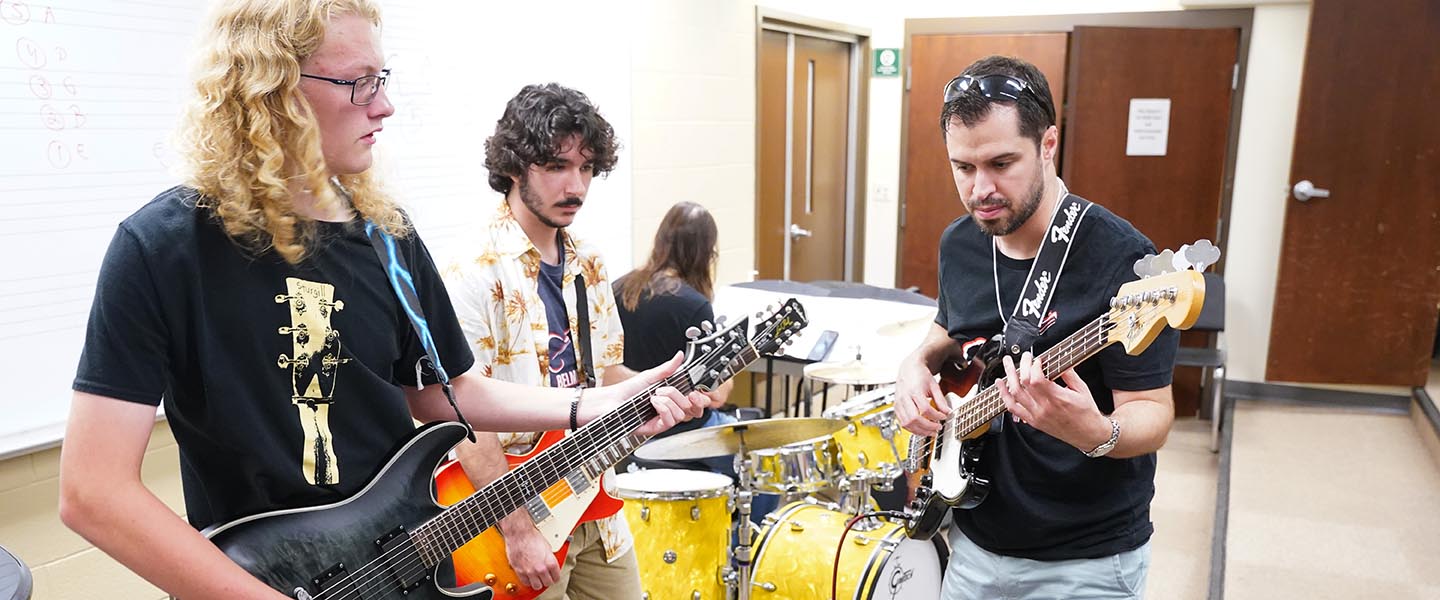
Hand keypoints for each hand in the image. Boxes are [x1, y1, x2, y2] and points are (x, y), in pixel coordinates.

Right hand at [501, 518, 559, 590]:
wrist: (519, 534)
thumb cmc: (532, 537)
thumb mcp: (547, 547)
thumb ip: (550, 559)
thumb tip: (550, 564)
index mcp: (550, 562)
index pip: (556, 578)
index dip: (556, 577)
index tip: (554, 577)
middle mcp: (540, 569)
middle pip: (547, 583)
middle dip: (547, 581)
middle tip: (546, 578)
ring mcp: (529, 571)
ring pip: (536, 586)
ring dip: (538, 583)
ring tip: (537, 579)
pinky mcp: (519, 571)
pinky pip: (525, 582)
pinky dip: (527, 581)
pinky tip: (529, 577)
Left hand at [585, 352, 706, 434]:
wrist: (611, 401)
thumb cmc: (627, 391)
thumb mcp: (650, 376)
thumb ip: (668, 368)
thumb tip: (679, 356)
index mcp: (671, 398)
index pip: (694, 402)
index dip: (699, 399)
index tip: (696, 392)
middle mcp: (668, 410)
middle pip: (691, 409)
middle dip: (683, 397)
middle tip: (669, 390)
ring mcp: (662, 420)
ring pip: (681, 415)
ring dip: (669, 401)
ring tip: (655, 396)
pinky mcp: (655, 428)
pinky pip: (669, 422)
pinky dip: (663, 409)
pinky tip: (653, 403)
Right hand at [894, 355, 949, 436]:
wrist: (909, 369)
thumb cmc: (920, 376)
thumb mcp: (934, 385)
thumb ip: (941, 400)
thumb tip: (947, 412)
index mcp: (914, 390)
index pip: (925, 409)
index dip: (936, 416)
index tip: (943, 417)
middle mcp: (904, 397)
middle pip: (914, 418)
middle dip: (928, 427)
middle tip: (938, 428)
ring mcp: (898, 403)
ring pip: (907, 423)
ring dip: (920, 431)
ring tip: (931, 432)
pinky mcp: (896, 408)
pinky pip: (902, 423)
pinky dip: (912, 429)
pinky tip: (921, 429)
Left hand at [996, 352, 1111, 450]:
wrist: (1088, 435)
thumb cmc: (1087, 414)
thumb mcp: (1082, 390)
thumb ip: (1070, 374)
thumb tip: (1061, 360)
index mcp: (1058, 399)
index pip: (1037, 379)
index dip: (1034, 366)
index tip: (1038, 359)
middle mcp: (1045, 408)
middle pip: (1024, 384)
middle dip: (1021, 366)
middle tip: (1024, 357)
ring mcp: (1036, 416)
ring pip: (1015, 395)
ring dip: (1009, 377)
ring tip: (1007, 365)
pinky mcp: (1033, 422)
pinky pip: (1013, 409)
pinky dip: (1005, 396)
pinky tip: (1001, 387)